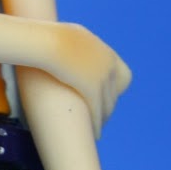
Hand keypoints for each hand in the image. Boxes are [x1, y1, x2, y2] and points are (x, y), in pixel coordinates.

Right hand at [45, 23, 131, 138]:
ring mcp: (102, 78)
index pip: (123, 76)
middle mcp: (108, 65)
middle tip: (99, 116)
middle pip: (114, 93)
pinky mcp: (92, 90)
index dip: (115, 88)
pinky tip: (95, 134)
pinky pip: (98, 112)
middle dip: (108, 106)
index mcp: (104, 52)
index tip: (104, 95)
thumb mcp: (64, 35)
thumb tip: (59, 44)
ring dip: (103, 117)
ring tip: (96, 127)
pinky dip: (97, 124)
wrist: (48, 40)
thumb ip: (68, 43)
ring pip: (108, 105)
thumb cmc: (47, 36)